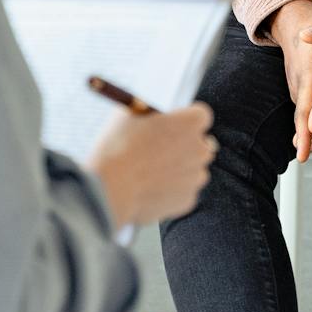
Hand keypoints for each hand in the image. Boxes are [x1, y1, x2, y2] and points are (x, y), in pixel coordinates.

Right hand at [87, 102, 215, 226]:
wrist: (110, 188)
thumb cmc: (118, 147)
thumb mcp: (129, 114)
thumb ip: (148, 111)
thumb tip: (147, 110)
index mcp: (192, 122)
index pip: (199, 116)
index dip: (183, 120)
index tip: (170, 126)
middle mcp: (201, 149)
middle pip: (200, 144)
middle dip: (185, 146)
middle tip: (160, 150)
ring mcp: (196, 176)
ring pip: (192, 170)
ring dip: (178, 170)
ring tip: (149, 173)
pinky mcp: (188, 200)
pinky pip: (183, 192)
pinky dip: (170, 191)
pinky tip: (149, 190)